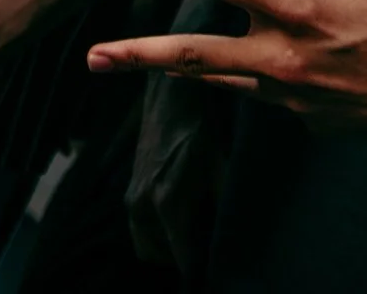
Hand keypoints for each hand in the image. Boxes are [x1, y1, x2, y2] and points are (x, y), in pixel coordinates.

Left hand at [85, 0, 366, 153]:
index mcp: (301, 12)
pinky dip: (252, 76)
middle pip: (196, 58)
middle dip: (140, 57)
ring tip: (124, 65)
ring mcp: (294, 98)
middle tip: (95, 56)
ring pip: (219, 80)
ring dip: (172, 73)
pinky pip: (266, 94)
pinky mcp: (307, 121)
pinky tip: (257, 67)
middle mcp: (286, 60)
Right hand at [127, 69, 215, 273]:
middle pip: (157, 256)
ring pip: (144, 242)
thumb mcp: (221, 165)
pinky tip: (178, 215)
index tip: (212, 271)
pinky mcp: (130, 186)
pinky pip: (138, 225)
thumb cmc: (199, 128)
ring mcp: (132, 195)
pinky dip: (155, 231)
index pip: (181, 256)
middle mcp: (144, 204)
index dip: (197, 270)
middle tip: (203, 249)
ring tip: (192, 233)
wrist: (168, 96)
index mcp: (168, 202)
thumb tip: (236, 232)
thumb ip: (225, 202)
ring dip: (164, 246)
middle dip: (179, 259)